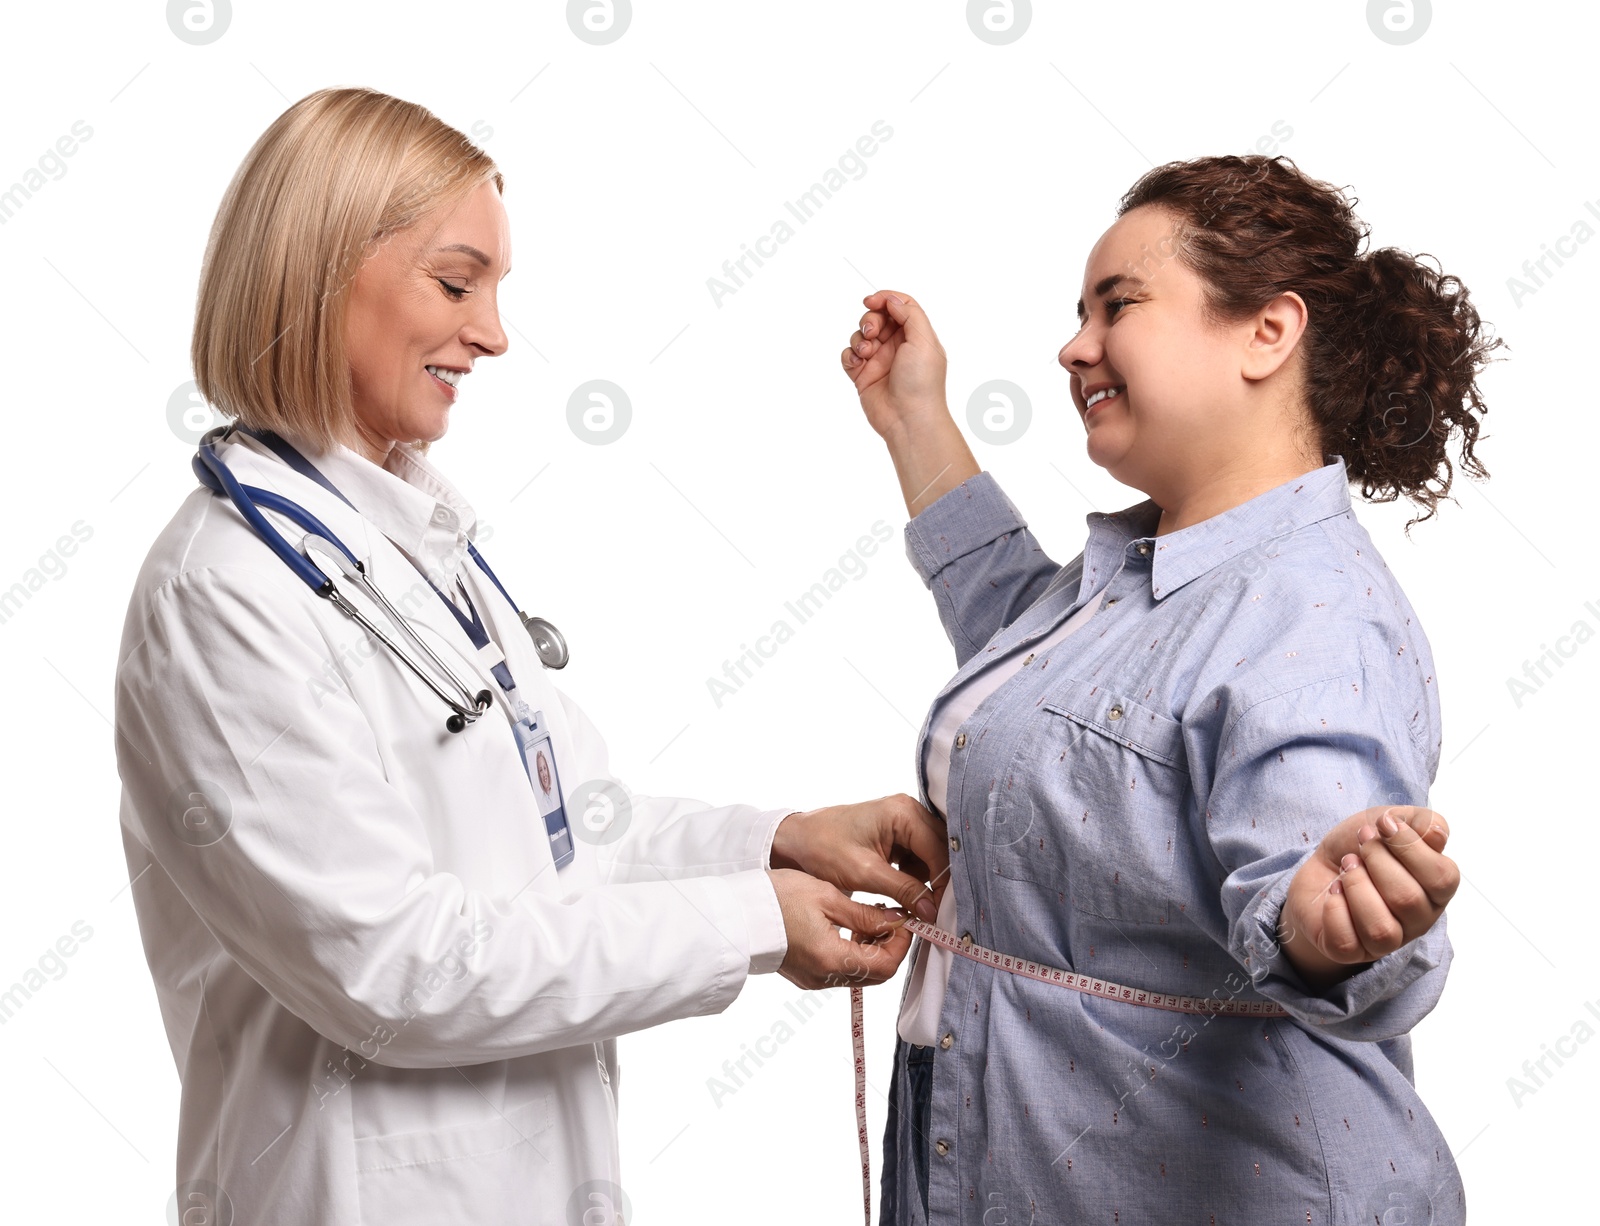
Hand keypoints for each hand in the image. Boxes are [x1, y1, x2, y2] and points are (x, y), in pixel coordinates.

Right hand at [767, 869, 913, 989]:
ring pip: (860, 973)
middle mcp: (824, 977)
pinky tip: (850, 927)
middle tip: (891, 918)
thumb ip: (866, 913)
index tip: (904, 920)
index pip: (885, 965)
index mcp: (831, 959)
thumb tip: (896, 921)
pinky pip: (842, 970)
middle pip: (876, 975)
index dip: (902, 944)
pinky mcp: (806, 975)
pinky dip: (854, 952)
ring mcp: (814, 979)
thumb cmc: (776, 898)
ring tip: (869, 917)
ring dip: (873, 950)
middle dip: (890, 947)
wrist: (737, 912)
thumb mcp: (827, 897)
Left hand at [770, 793, 949, 921]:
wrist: (797, 840)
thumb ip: (902, 890)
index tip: (943, 911)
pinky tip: (910, 896)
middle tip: (938, 913)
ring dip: (928, 881)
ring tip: (923, 907)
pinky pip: (917, 857)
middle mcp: (908, 811)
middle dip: (939, 882)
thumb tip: (931, 911)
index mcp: (902, 812)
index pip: (938, 849)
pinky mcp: (897, 834)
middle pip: (939, 850)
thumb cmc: (823, 848)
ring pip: (931, 856)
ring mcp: (903, 821)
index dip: (944, 882)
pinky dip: (916, 877)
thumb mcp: (864, 873)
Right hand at [841, 291, 950, 440]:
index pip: (898, 306)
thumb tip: (891, 299)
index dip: (884, 299)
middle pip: (877, 317)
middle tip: (872, 332)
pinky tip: (857, 362)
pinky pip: (849, 355)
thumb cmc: (922, 382)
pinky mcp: (863, 375)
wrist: (908, 419)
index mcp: (915, 336)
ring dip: (859, 338)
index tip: (871, 300)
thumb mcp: (924, 340)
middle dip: (869, 319)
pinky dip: (849, 354)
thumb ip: (909, 314)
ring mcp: (879, 360)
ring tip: (866, 352)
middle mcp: (896, 346)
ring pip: (860, 334)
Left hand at [1279, 805, 1457, 991]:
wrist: (1321, 866)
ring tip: (1347, 866)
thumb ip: (1420, 822)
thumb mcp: (1390, 821)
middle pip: (1407, 900)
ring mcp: (1386, 941)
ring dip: (1357, 886)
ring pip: (1380, 929)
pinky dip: (1335, 909)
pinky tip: (1334, 890)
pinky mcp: (1351, 950)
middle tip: (1361, 844)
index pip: (1442, 878)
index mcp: (1436, 889)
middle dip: (1377, 860)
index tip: (1383, 824)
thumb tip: (1437, 834)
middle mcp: (1418, 920)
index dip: (1409, 846)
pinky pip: (1346, 941)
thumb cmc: (1362, 847)